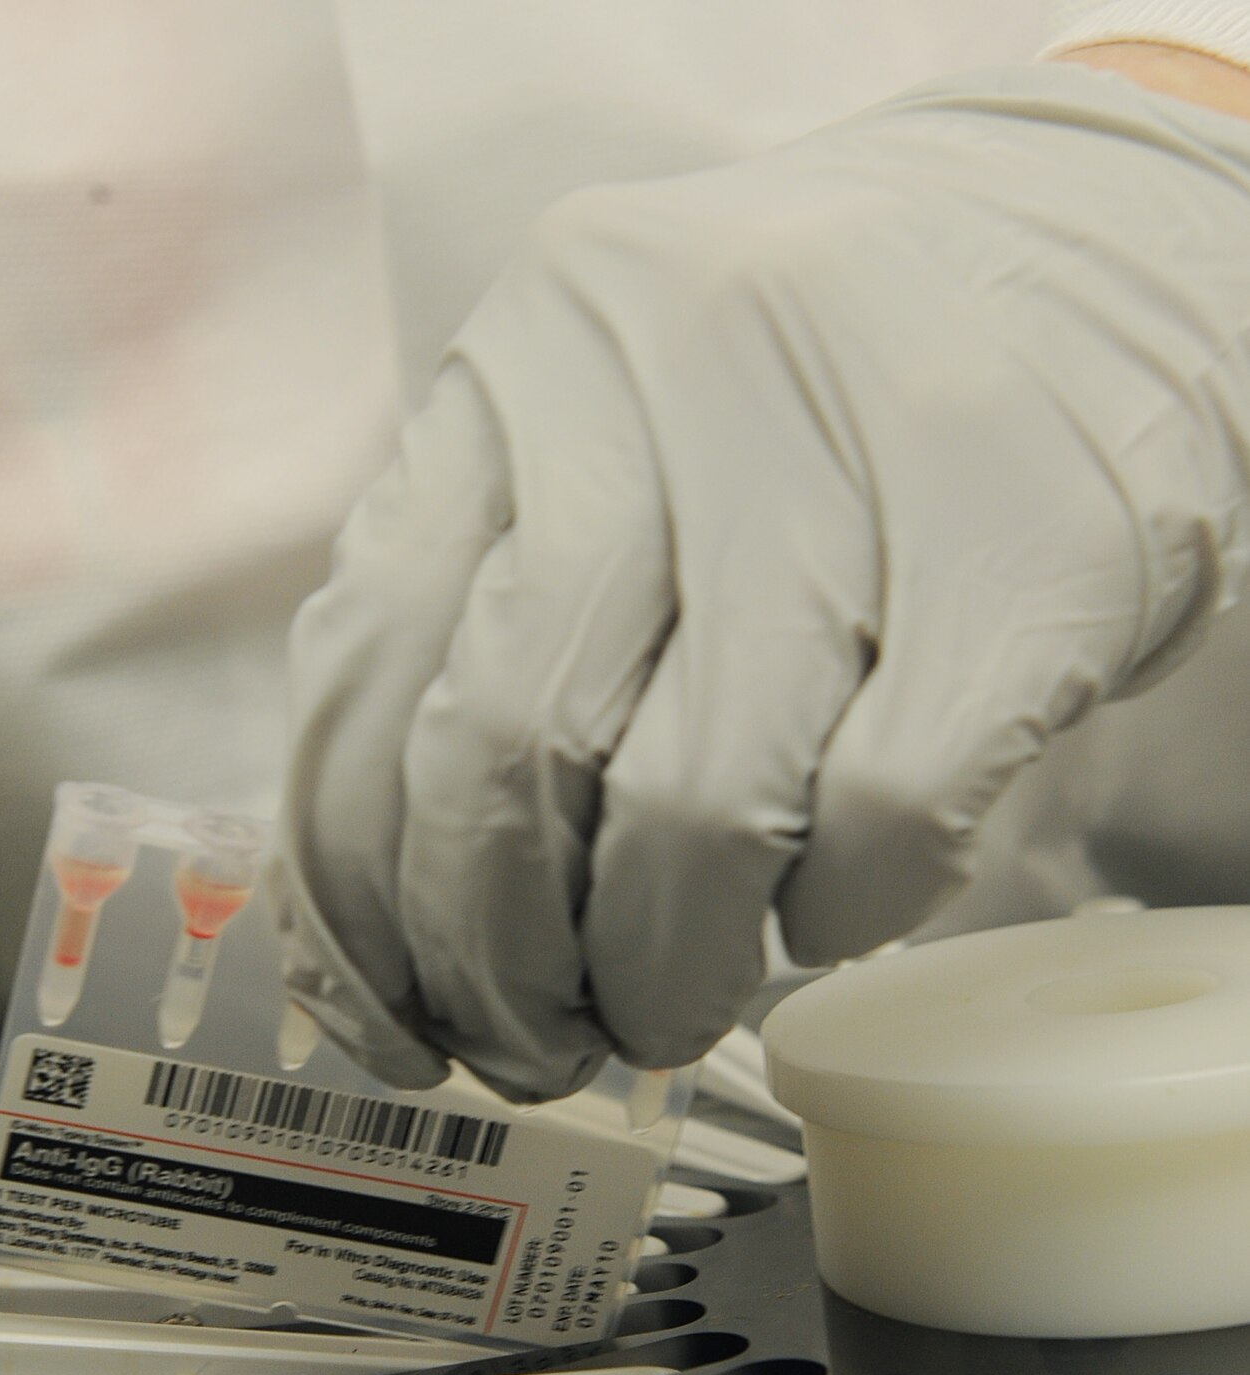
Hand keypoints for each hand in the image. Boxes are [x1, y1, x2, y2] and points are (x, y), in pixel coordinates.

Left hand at [277, 60, 1249, 1100]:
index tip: (392, 1016)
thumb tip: (390, 920)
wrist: (1093, 257)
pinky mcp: (1020, 551)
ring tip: (669, 1006)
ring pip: (689, 809)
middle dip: (498, 963)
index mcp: (522, 365)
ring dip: (660, 973)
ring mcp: (850, 450)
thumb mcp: (611, 455)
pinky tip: (828, 908)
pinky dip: (836, 914)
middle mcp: (661, 371)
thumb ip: (486, 625)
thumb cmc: (822, 413)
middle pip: (508, 751)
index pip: (363, 671)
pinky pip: (876, 816)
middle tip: (532, 1044)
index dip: (353, 899)